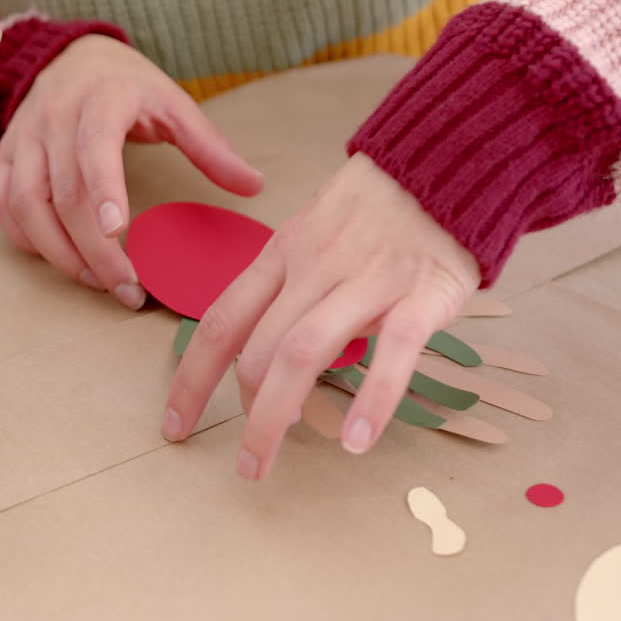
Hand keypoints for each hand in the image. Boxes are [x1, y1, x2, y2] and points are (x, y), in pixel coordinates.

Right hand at [0, 35, 262, 308]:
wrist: (70, 57)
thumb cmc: (127, 87)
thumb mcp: (172, 104)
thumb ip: (209, 146)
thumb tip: (253, 187)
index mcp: (102, 99)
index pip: (95, 146)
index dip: (103, 188)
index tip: (117, 230)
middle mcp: (55, 116)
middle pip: (64, 192)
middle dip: (94, 249)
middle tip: (127, 287)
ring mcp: (23, 138)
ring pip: (26, 205)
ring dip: (58, 252)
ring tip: (96, 280)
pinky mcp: (5, 156)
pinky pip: (4, 206)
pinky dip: (25, 239)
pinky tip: (59, 258)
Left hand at [161, 154, 480, 478]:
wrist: (447, 156)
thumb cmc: (376, 208)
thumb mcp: (312, 234)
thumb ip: (286, 289)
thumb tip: (262, 359)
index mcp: (281, 255)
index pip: (220, 323)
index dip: (191, 379)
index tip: (174, 426)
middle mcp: (314, 268)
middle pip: (259, 348)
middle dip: (243, 413)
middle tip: (246, 463)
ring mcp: (367, 280)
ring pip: (305, 352)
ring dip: (276, 416)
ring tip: (265, 462)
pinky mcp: (422, 293)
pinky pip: (395, 351)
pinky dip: (373, 399)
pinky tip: (356, 440)